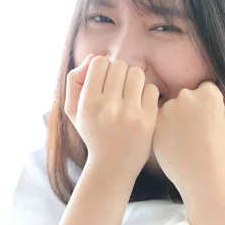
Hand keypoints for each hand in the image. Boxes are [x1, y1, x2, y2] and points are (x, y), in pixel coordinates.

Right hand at [65, 55, 159, 176]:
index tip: (105, 80)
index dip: (103, 67)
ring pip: (137, 73)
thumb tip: (94, 57)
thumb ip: (74, 80)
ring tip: (130, 93)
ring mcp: (129, 114)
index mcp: (87, 103)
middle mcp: (107, 107)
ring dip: (134, 80)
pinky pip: (151, 89)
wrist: (112, 167)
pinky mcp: (148, 120)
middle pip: (119, 65)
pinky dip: (147, 93)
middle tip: (118, 88)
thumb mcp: (73, 110)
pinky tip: (140, 105)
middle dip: (119, 73)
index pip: (99, 62)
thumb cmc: (92, 134)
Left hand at [152, 81, 224, 197]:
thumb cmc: (219, 152)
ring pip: (170, 107)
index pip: (205, 89)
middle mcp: (187, 96)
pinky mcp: (154, 120)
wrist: (200, 174)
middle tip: (193, 129)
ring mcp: (168, 107)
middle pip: (186, 96)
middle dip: (189, 108)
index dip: (206, 104)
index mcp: (208, 94)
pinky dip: (163, 127)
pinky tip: (172, 141)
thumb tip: (222, 98)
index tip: (206, 117)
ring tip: (182, 138)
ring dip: (174, 117)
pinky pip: (158, 118)